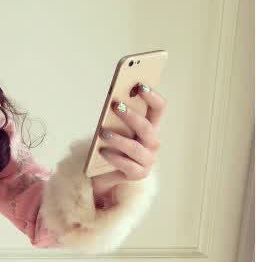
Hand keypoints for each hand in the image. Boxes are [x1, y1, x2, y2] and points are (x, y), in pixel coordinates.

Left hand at [91, 82, 166, 207]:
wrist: (103, 176)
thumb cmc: (110, 148)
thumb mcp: (114, 130)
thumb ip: (116, 118)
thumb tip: (113, 102)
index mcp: (150, 128)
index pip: (159, 108)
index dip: (152, 95)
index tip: (139, 85)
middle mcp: (152, 143)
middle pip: (147, 127)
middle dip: (131, 116)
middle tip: (115, 106)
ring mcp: (147, 160)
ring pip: (135, 147)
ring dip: (119, 138)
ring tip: (102, 132)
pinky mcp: (138, 174)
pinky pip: (128, 165)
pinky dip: (115, 158)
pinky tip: (103, 151)